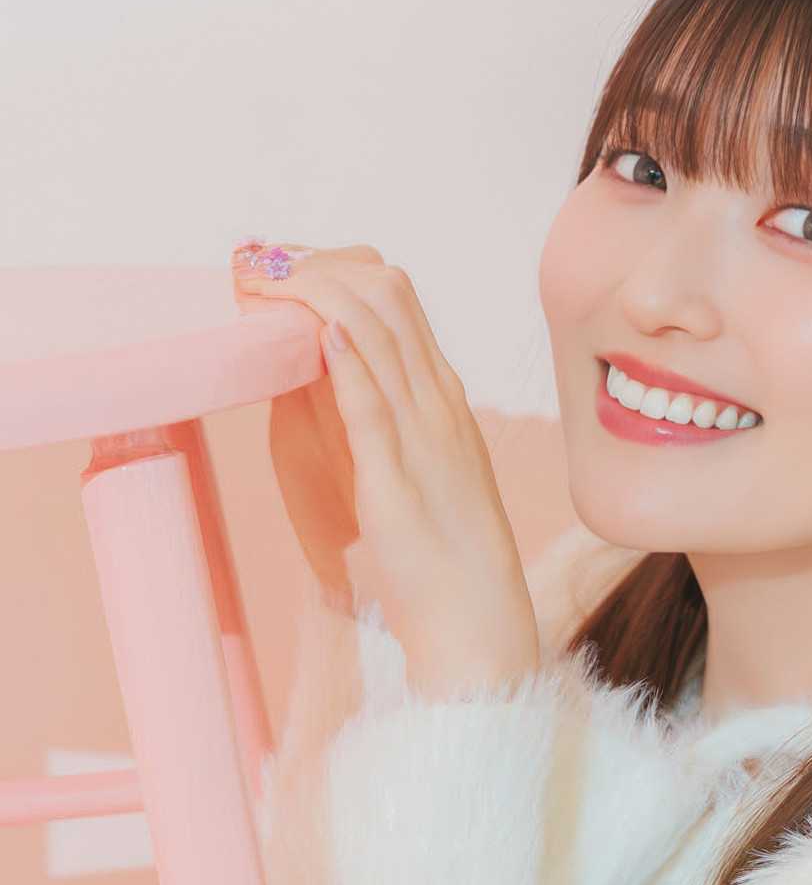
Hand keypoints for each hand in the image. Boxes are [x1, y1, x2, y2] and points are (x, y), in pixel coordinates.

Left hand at [231, 242, 539, 699]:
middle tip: (259, 269)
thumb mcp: (409, 466)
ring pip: (381, 334)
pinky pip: (375, 405)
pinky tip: (321, 334)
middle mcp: (438, 402)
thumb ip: (370, 417)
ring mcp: (424, 436)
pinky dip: (348, 362)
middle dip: (318, 268)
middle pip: (388, 296)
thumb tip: (315, 368)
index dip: (338, 269)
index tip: (284, 268)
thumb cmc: (441, 554)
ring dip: (317, 298)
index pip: (396, 299)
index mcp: (442, 397)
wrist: (479, 617)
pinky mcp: (399, 480)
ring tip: (264, 285)